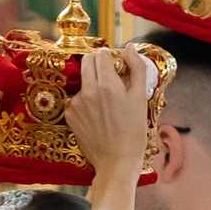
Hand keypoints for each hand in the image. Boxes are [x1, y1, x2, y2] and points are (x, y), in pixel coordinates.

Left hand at [64, 41, 155, 177]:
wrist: (116, 162)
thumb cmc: (133, 132)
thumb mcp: (140, 99)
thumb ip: (137, 68)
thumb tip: (130, 48)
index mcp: (108, 85)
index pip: (101, 55)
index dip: (110, 57)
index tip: (117, 65)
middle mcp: (89, 91)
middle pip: (87, 62)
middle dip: (98, 64)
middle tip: (110, 77)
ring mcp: (77, 103)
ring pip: (83, 81)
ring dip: (92, 84)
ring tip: (106, 102)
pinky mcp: (70, 115)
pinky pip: (77, 99)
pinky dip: (86, 101)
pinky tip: (97, 115)